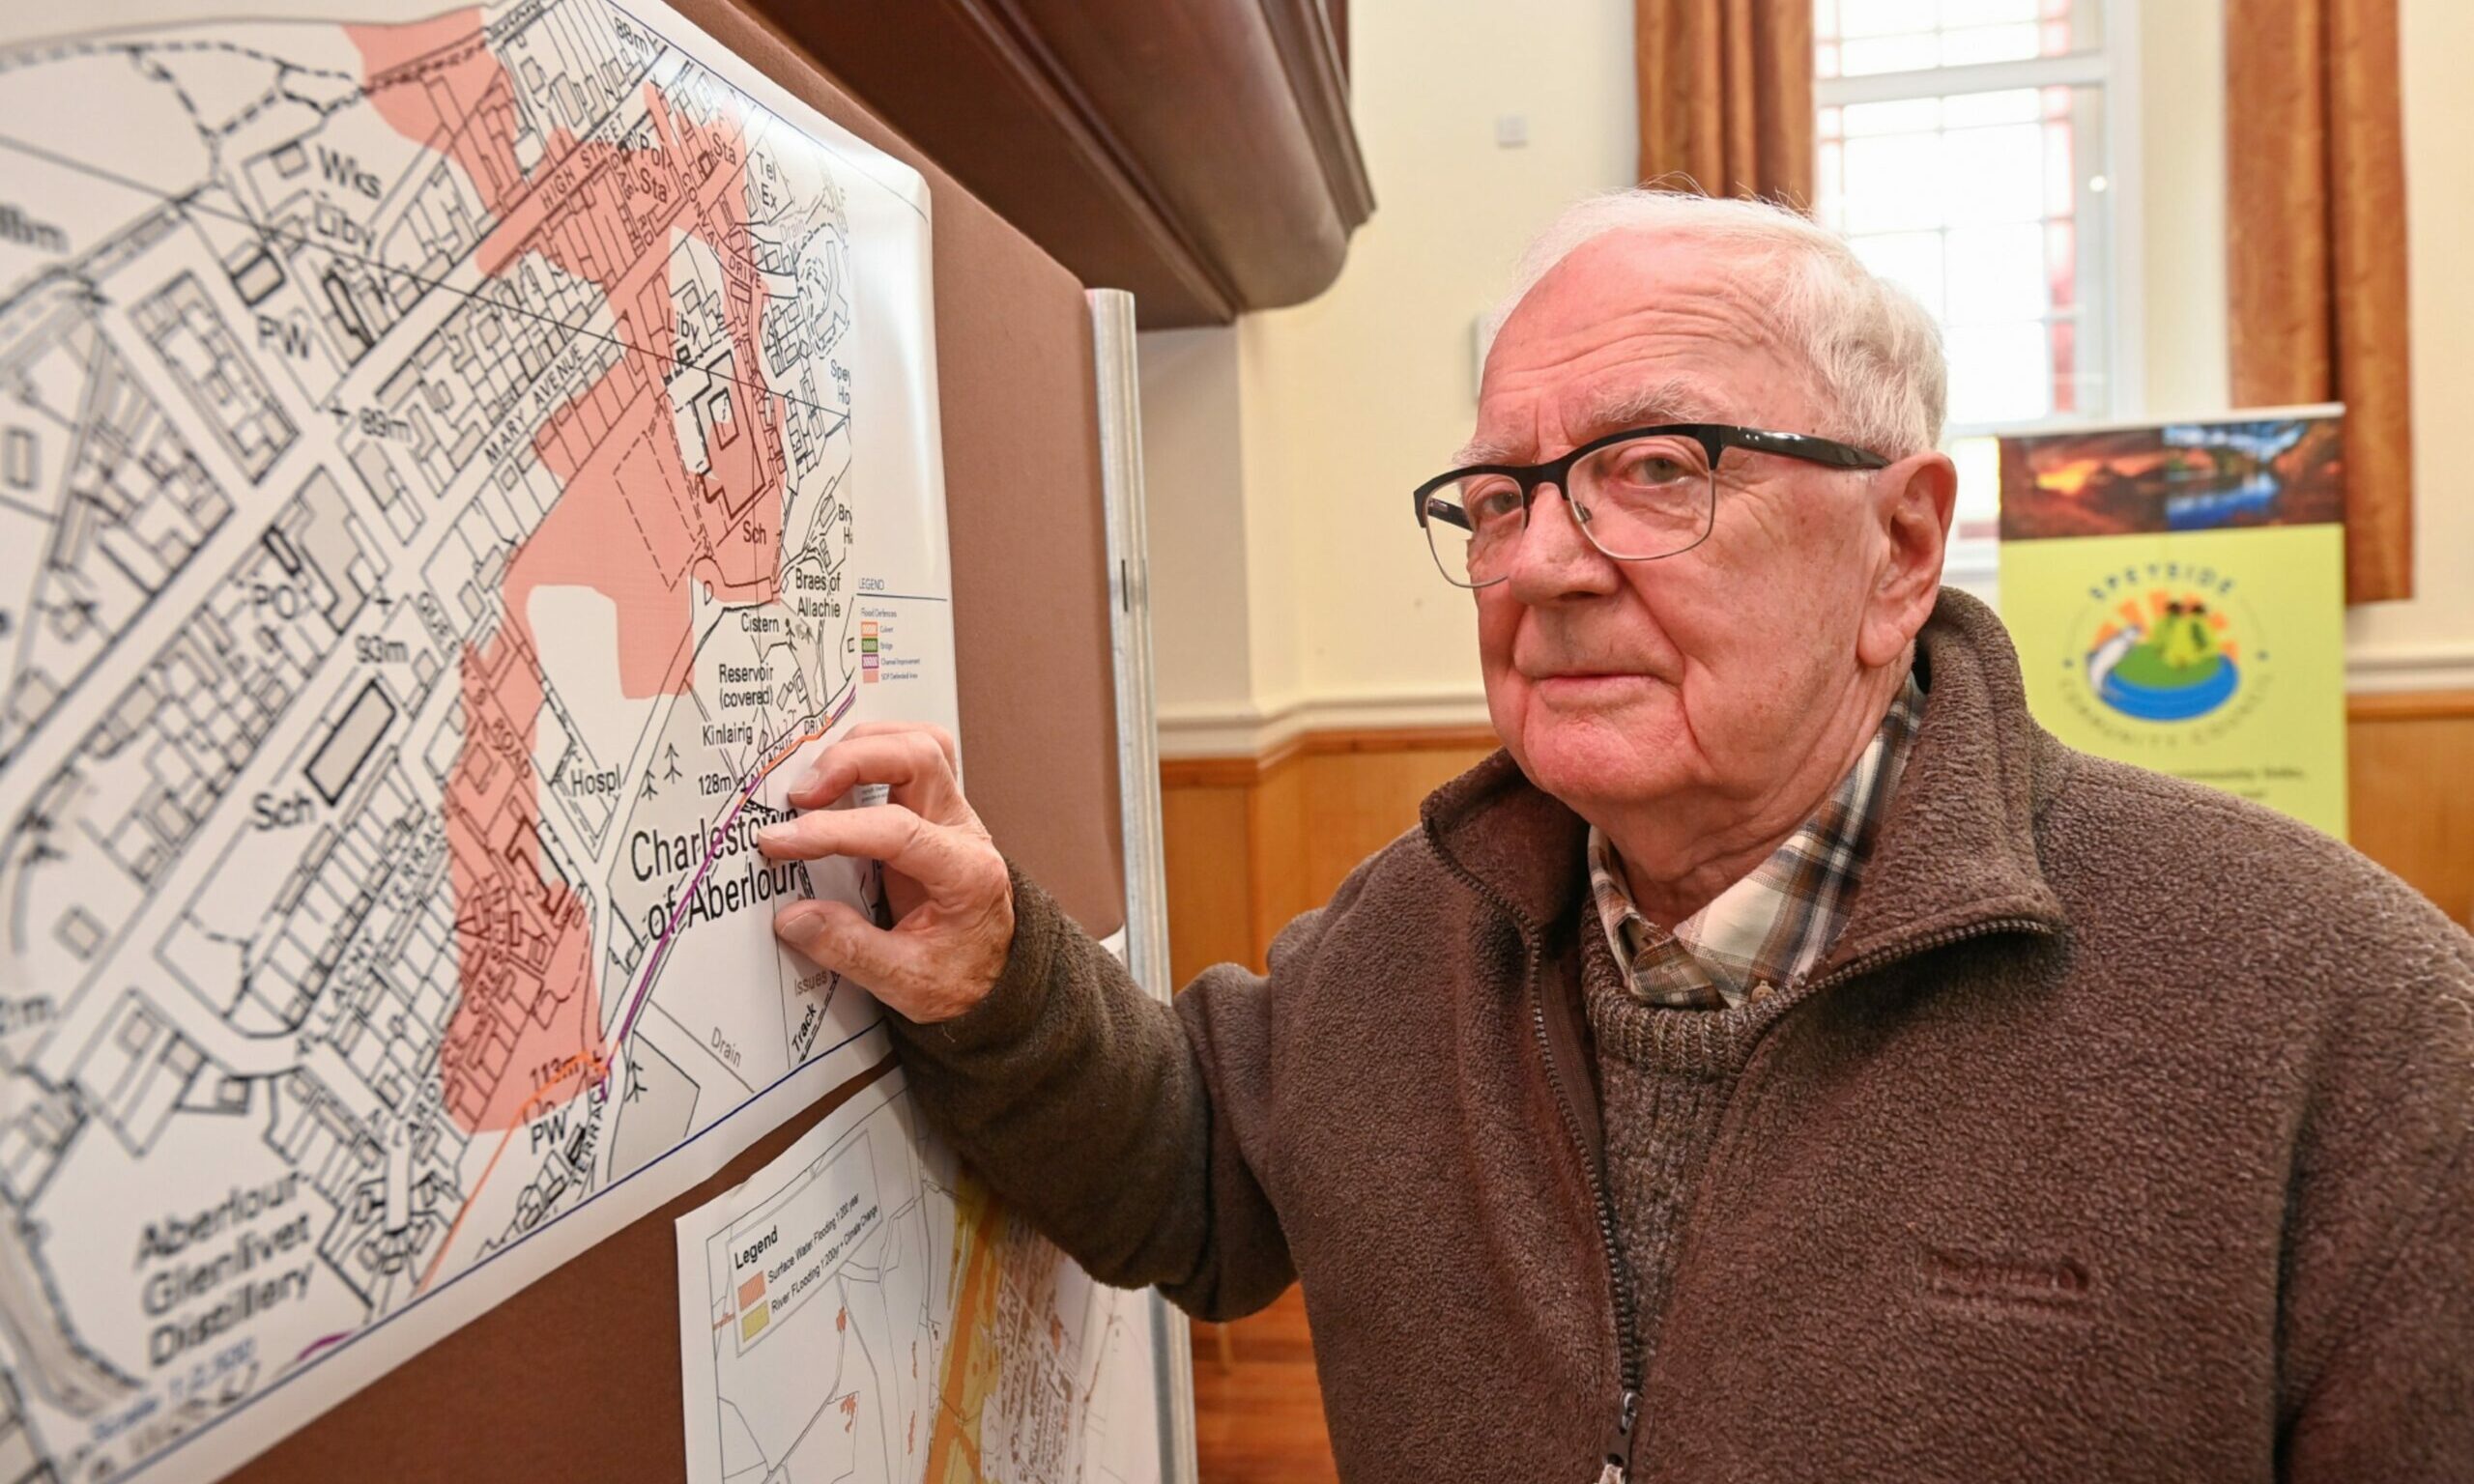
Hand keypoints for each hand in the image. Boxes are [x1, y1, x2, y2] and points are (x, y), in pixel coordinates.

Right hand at [757, 722, 1012, 1022]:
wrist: (998, 975)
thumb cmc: (962, 978)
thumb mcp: (907, 983)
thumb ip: (849, 949)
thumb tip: (794, 917)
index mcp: (967, 874)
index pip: (897, 830)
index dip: (833, 831)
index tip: (782, 841)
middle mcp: (966, 832)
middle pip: (919, 757)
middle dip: (851, 763)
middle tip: (799, 796)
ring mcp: (954, 815)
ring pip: (920, 742)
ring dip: (864, 747)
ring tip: (815, 781)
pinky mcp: (936, 812)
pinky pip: (913, 756)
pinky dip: (875, 750)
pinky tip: (841, 771)